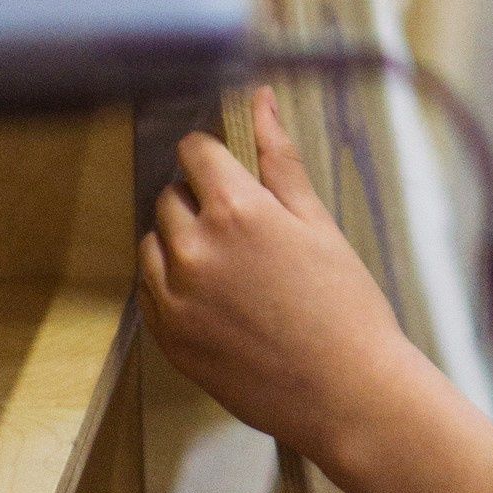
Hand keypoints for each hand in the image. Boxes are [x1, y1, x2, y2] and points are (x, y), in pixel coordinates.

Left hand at [141, 88, 415, 464]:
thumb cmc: (343, 305)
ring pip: (153, 242)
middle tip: (242, 227)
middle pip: (170, 195)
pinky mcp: (167, 338)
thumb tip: (261, 100)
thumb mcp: (317, 223)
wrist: (343, 392)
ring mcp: (174, 298)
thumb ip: (280, 160)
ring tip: (229, 266)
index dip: (211, 154)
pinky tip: (215, 298)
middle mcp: (194, 250)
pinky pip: (149, 290)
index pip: (194, 152)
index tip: (226, 166)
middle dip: (199, 199)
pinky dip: (171, 283)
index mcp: (237, 212)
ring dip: (179, 241)